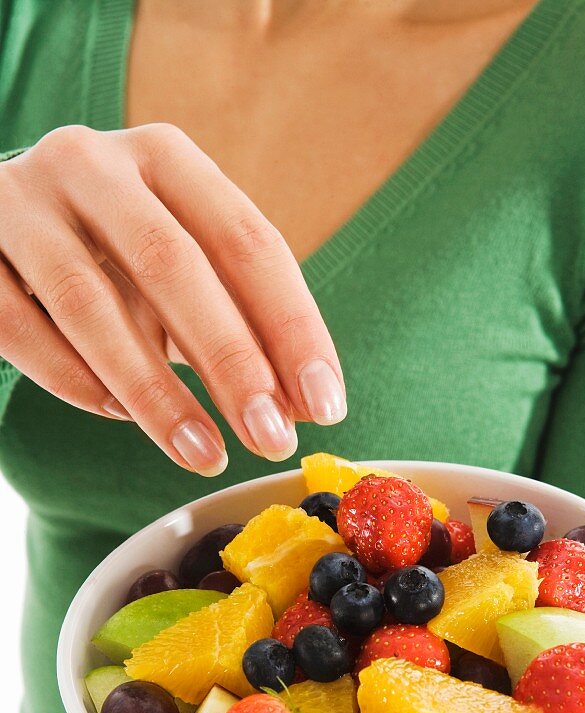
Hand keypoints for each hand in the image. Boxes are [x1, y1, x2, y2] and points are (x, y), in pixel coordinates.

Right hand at [0, 125, 345, 471]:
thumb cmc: (112, 254)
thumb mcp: (180, 265)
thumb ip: (236, 320)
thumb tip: (299, 407)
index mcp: (166, 158)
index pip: (248, 242)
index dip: (293, 329)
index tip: (326, 407)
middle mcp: (92, 163)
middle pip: (172, 266)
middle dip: (231, 362)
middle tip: (269, 437)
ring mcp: (20, 202)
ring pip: (88, 303)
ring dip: (154, 391)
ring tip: (203, 454)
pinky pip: (20, 328)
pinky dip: (74, 381)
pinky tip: (118, 417)